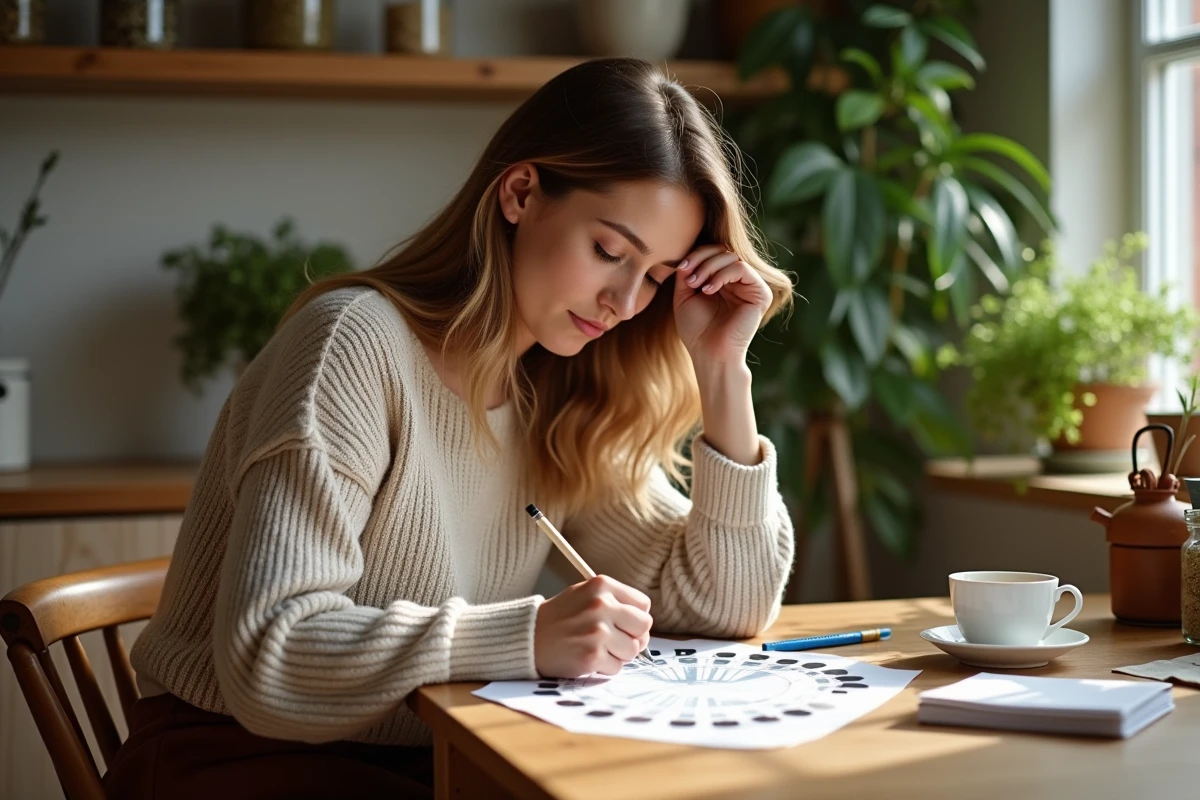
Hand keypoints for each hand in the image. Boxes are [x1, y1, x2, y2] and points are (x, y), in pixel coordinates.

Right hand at [534, 575, 652, 677]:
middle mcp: (601, 605)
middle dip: (633, 637)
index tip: (622, 623)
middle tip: (614, 640)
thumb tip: (645, 625)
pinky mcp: (592, 655)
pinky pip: (617, 668)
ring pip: (632, 650)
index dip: (635, 617)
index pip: (644, 604)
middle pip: (644, 627)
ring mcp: (597, 631)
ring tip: (596, 647)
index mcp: (602, 585)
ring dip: (618, 654)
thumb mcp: (585, 594)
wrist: (528, 637)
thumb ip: (615, 602)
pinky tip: (588, 658)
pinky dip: (605, 668)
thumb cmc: (560, 618)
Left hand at [673, 245, 772, 367]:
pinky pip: (741, 268)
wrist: (709, 354)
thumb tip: (689, 252)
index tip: (680, 269)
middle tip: (687, 277)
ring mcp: (751, 286)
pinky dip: (721, 275)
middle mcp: (739, 281)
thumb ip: (687, 272)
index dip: (696, 255)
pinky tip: (709, 290)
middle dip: (701, 259)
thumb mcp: (685, 295)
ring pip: (731, 256)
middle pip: (722, 250)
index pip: (713, 253)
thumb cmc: (696, 330)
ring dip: (708, 267)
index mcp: (723, 280)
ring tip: (696, 285)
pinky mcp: (760, 293)